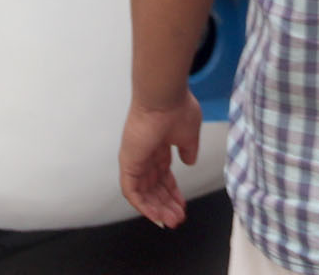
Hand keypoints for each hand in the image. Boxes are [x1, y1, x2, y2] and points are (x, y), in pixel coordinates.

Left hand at [117, 92, 203, 226]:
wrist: (163, 97)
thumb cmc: (176, 108)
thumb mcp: (189, 135)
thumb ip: (189, 150)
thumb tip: (189, 162)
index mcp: (159, 146)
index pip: (163, 176)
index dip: (173, 192)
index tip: (183, 205)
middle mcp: (145, 153)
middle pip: (154, 186)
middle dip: (167, 204)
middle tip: (178, 219)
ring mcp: (135, 159)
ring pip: (143, 192)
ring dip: (157, 209)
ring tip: (171, 221)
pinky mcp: (128, 163)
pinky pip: (132, 191)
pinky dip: (143, 206)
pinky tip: (156, 217)